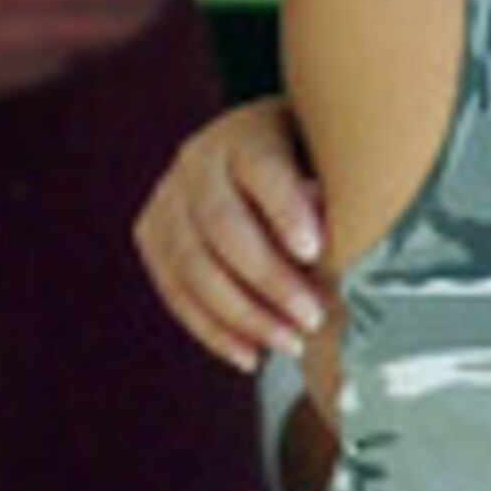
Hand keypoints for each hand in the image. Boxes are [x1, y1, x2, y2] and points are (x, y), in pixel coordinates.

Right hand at [133, 96, 330, 369]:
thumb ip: (334, 197)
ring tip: (289, 344)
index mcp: (246, 134)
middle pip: (222, 226)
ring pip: (193, 265)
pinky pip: (175, 291)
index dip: (285, 210)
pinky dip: (212, 331)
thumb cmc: (309, 165)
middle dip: (269, 280)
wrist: (254, 153)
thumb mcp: (328, 162)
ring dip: (242, 316)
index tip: (315, 250)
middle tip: (313, 318)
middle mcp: (197, 161)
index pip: (262, 170)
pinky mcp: (152, 235)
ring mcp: (167, 198)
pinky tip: (249, 357)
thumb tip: (338, 246)